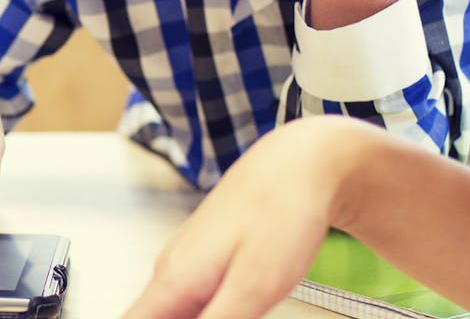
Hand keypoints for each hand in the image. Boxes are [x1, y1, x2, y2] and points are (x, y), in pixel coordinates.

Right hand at [123, 118, 380, 318]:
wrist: (299, 164)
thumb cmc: (281, 213)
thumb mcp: (254, 288)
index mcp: (175, 279)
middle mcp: (171, 269)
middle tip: (231, 312)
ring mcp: (185, 262)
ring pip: (171, 312)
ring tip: (237, 308)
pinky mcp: (203, 260)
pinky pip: (190, 299)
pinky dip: (206, 311)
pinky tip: (234, 307)